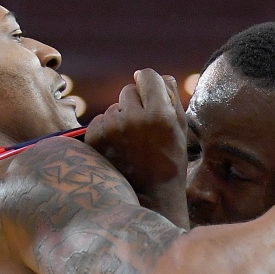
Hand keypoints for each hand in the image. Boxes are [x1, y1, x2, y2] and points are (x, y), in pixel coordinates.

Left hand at [84, 69, 187, 198]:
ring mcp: (112, 129)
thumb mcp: (180, 129)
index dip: (150, 83)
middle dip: (135, 103)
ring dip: (121, 118)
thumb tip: (157, 75)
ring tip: (131, 143)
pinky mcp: (94, 138)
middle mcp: (134, 118)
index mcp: (160, 114)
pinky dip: (107, 130)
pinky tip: (118, 149)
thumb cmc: (169, 161)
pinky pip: (99, 120)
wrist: (150, 198)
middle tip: (143, 128)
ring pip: (113, 107)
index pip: (148, 75)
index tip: (150, 93)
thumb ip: (171, 97)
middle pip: (128, 89)